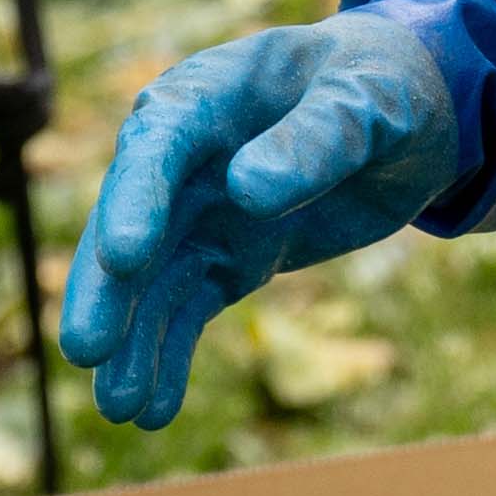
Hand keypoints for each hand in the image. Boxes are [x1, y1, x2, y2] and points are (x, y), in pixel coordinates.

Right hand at [55, 15, 463, 427]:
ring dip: (132, 342)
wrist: (409, 117)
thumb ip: (318, 137)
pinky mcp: (225, 258)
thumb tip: (247, 191)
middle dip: (107, 288)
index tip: (125, 256)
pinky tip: (154, 410)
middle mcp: (186, 158)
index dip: (136, 198)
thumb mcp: (369, 102)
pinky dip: (168, 356)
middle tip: (86, 349)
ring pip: (150, 281)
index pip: (157, 145)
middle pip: (132, 222)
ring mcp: (200, 213)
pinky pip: (185, 310)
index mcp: (208, 95)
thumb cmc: (385, 85)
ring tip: (120, 408)